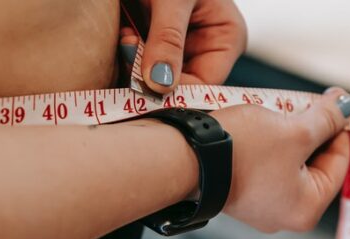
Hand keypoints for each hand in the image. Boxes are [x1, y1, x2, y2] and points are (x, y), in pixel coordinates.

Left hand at [120, 0, 246, 93]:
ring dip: (136, 65)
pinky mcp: (157, 47)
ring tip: (126, 36)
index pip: (204, 84)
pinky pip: (142, 66)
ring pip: (157, 79)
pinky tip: (124, 35)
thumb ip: (168, 39)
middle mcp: (204, 50)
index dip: (176, 92)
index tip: (147, 87)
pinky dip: (129, 56)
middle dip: (151, 76)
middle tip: (130, 50)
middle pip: (179, 85)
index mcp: (225, 39)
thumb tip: (160, 84)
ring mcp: (180, 51)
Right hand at [211, 88, 349, 232]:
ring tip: (279, 114)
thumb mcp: (294, 130)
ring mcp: (258, 206)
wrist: (184, 159)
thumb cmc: (238, 153)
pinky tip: (259, 129)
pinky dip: (267, 147)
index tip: (336, 106)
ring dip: (288, 137)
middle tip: (305, 106)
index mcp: (305, 209)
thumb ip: (327, 118)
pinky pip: (264, 168)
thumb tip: (344, 107)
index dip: (340, 129)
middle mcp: (283, 214)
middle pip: (312, 165)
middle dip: (311, 132)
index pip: (339, 164)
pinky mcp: (239, 194)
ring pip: (286, 164)